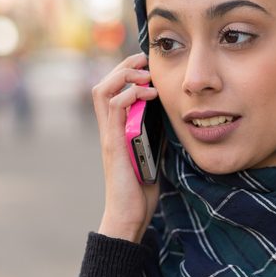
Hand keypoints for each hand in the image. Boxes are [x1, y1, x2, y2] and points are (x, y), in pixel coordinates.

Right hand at [91, 53, 160, 242]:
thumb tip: (172, 117)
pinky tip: (148, 94)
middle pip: (104, 84)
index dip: (126, 72)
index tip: (148, 65)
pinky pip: (114, 109)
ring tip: (145, 75)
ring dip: (125, 76)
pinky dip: (130, 95)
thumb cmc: (140, 189)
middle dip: (124, 66)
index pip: (113, 91)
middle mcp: (108, 129)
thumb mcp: (153, 153)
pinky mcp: (113, 144)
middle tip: (145, 61)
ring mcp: (109, 136)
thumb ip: (156, 134)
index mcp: (116, 130)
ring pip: (103, 91)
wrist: (129, 215)